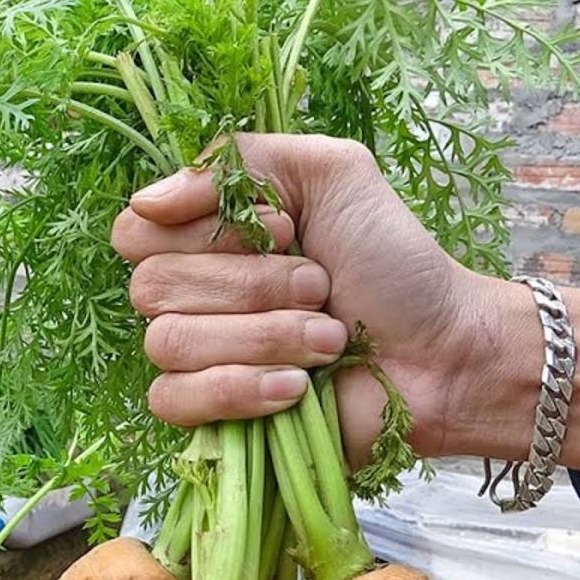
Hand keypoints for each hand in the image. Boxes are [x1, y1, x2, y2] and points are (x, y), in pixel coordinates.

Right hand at [111, 134, 579, 474]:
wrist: (444, 351)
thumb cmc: (394, 264)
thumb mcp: (333, 173)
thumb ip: (240, 160)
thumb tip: (146, 199)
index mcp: (209, 238)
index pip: (135, 230)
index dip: (203, 231)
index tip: (282, 228)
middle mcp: (192, 297)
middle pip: (152, 287)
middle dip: (251, 286)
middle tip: (321, 287)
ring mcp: (198, 360)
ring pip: (169, 343)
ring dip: (263, 337)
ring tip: (329, 340)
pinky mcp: (212, 419)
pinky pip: (174, 401)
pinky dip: (238, 389)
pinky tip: (295, 390)